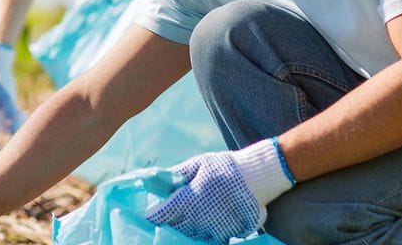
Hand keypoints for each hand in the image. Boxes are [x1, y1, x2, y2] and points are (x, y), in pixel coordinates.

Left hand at [145, 138, 294, 244]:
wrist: (257, 177)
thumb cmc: (224, 167)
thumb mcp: (198, 164)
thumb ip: (176, 174)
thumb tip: (156, 181)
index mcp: (188, 198)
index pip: (162, 213)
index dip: (151, 216)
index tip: (144, 216)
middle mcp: (197, 216)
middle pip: (173, 228)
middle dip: (165, 226)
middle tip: (161, 222)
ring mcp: (212, 227)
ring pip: (189, 236)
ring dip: (182, 233)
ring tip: (179, 227)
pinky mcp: (225, 234)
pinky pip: (207, 240)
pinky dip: (200, 237)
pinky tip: (197, 231)